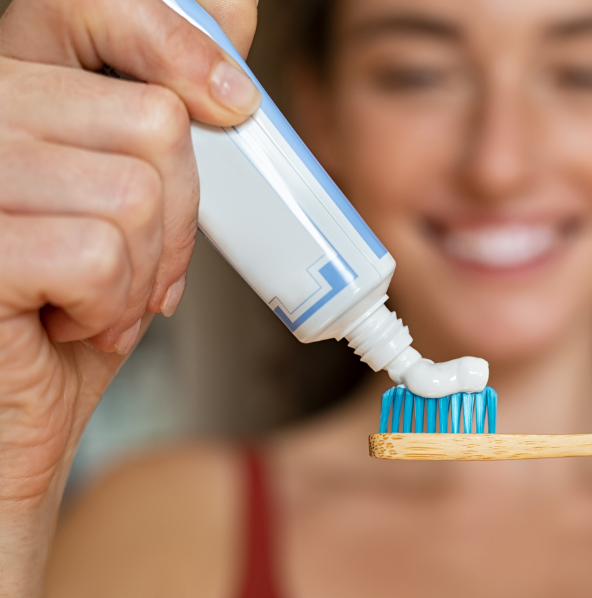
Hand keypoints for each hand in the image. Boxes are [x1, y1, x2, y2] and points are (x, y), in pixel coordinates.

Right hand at [0, 0, 256, 593]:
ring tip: (104, 301)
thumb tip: (231, 36)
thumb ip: (153, 129)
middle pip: (147, 119)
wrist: (10, 424)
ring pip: (132, 191)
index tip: (232, 104)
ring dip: (144, 269)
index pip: (89, 8)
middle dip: (176, 213)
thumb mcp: (122, 209)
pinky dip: (111, 304)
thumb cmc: (66, 319)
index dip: (174, 44)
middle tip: (142, 267)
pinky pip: (97, 253)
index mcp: (13, 94)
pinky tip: (74, 324)